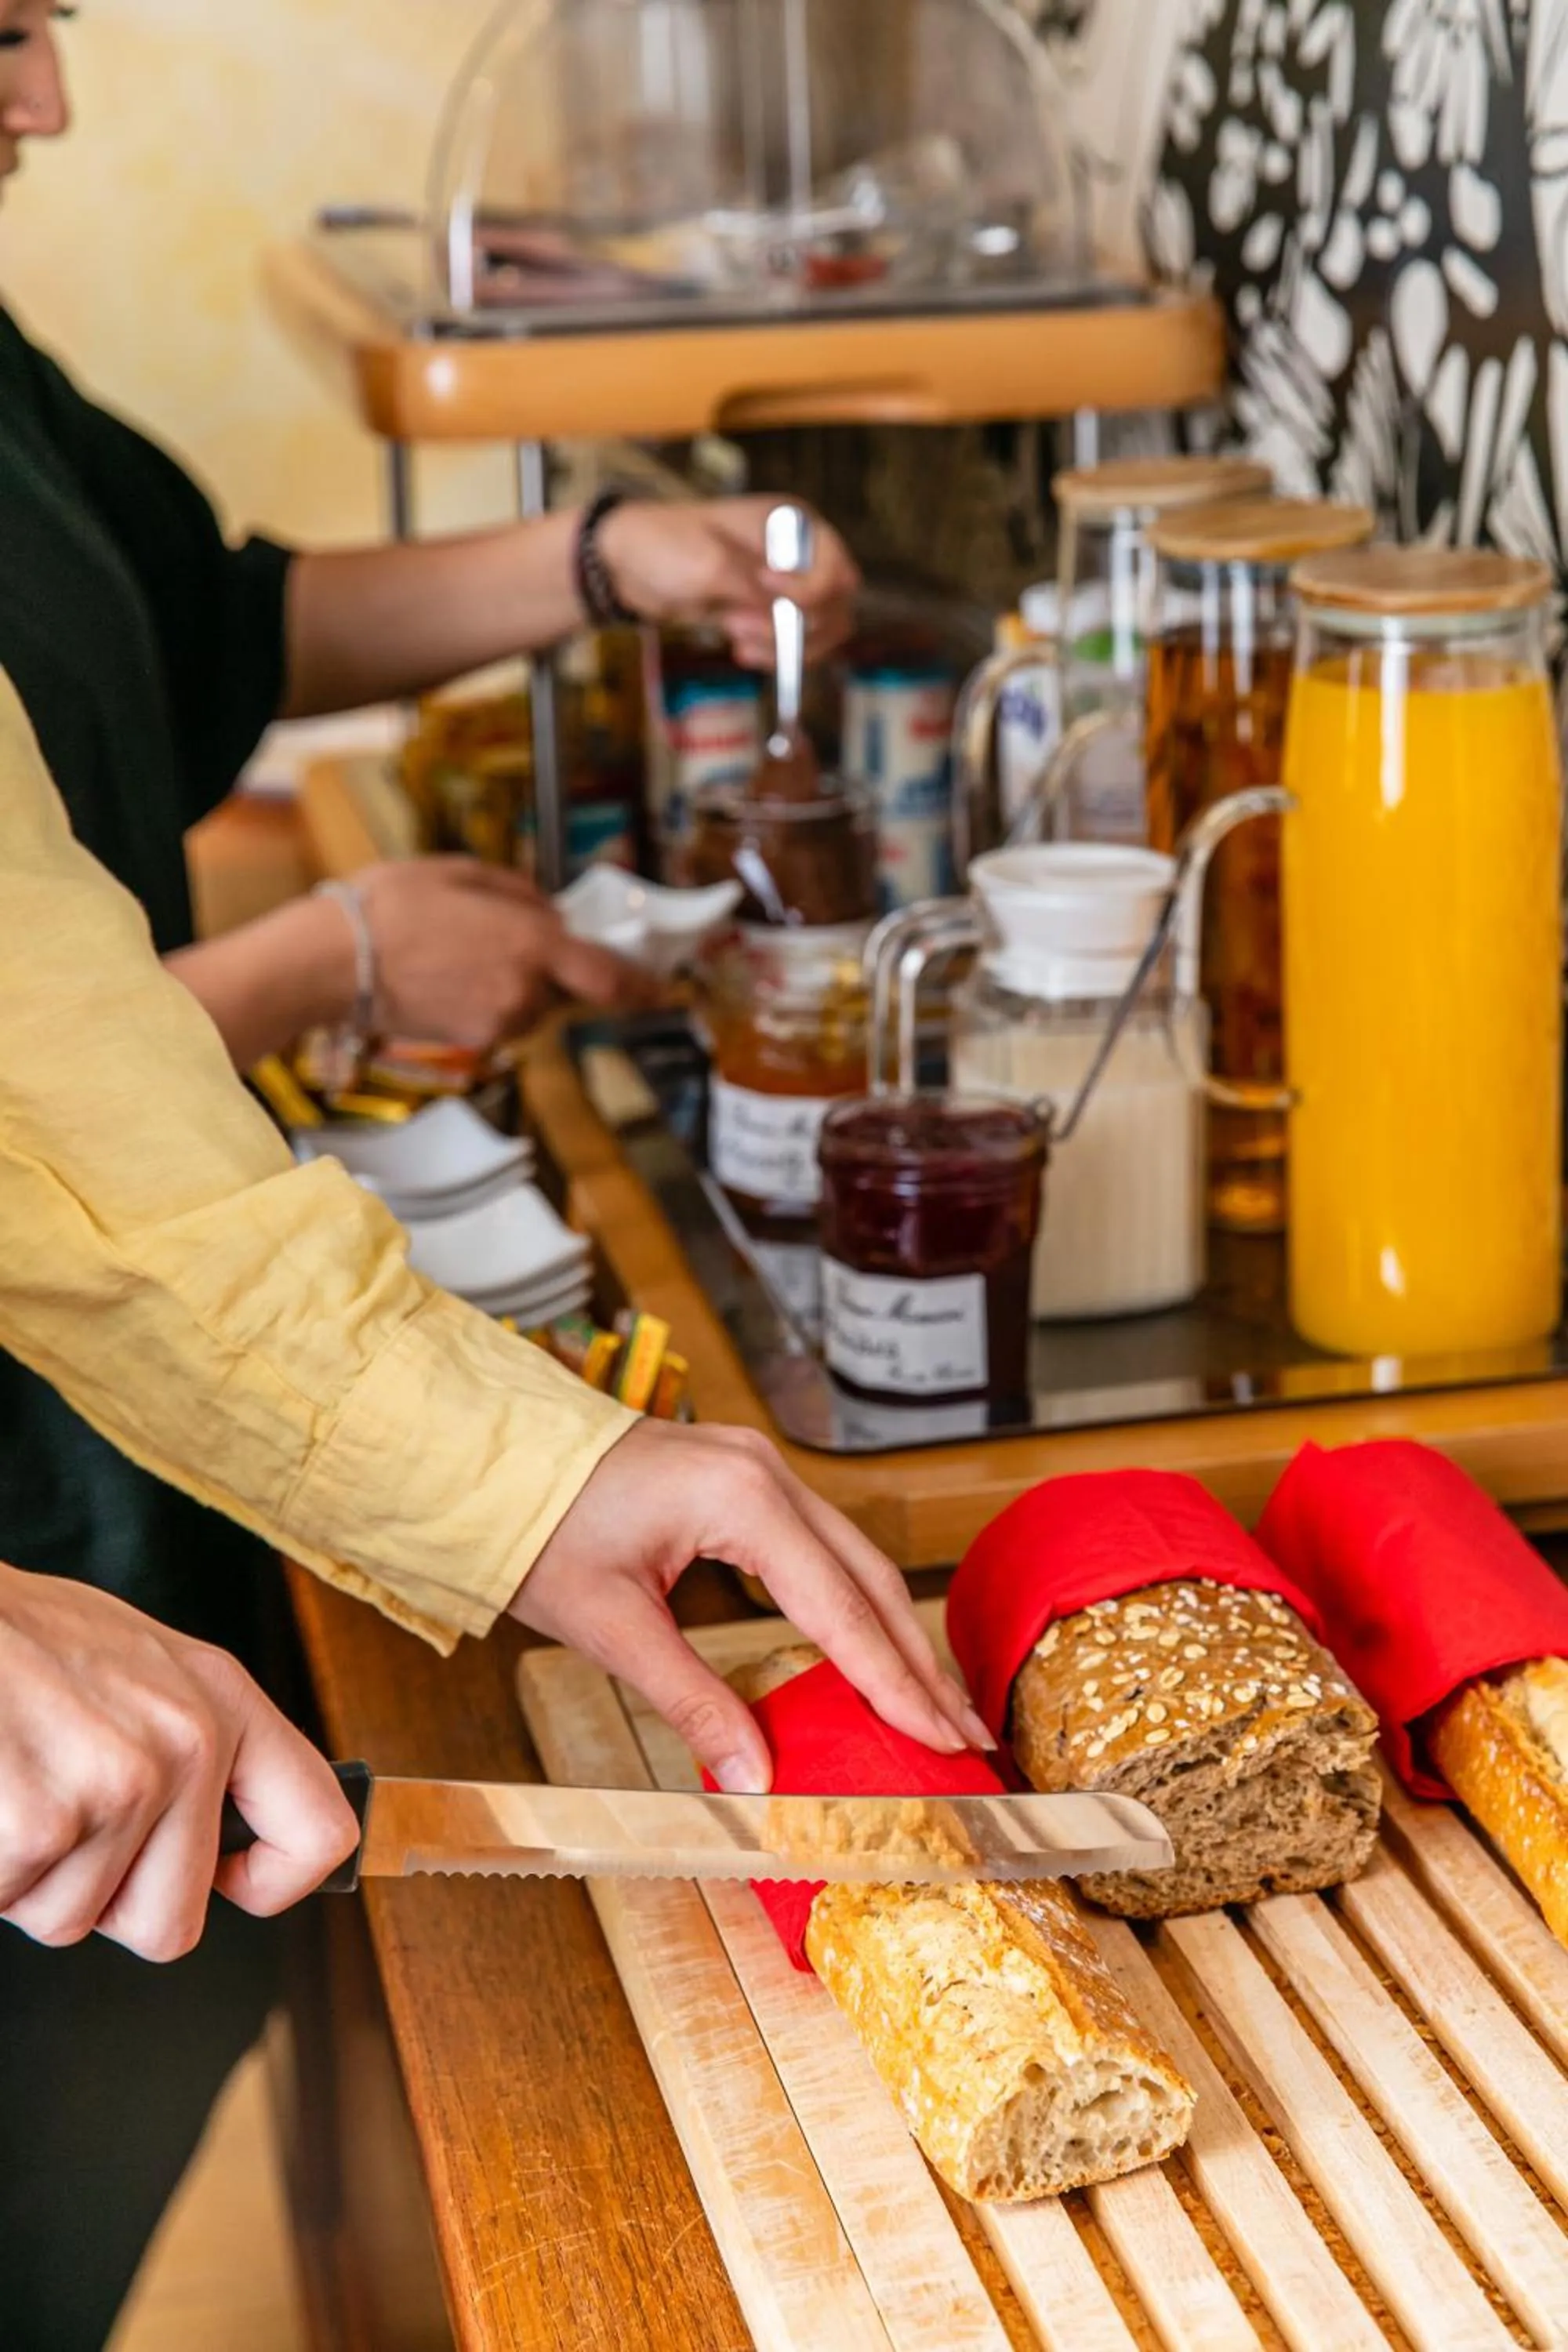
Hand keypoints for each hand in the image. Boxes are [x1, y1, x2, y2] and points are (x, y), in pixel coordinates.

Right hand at [0, 1565, 356, 1961]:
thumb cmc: (23, 1638)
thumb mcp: (140, 1661)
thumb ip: (186, 1739)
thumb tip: (207, 1832)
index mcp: (223, 1701)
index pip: (318, 1828)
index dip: (275, 1881)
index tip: (228, 1881)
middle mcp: (188, 1743)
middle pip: (171, 1921)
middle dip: (104, 1901)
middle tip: (63, 1826)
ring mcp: (120, 1783)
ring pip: (74, 1919)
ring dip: (32, 1878)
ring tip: (16, 1787)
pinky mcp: (42, 1822)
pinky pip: (12, 1901)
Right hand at [355, 857, 655, 1052]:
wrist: (333, 961)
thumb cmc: (392, 904)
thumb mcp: (463, 872)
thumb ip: (522, 895)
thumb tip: (552, 916)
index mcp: (533, 943)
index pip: (611, 978)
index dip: (643, 987)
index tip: (663, 989)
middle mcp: (526, 991)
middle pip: (566, 990)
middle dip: (552, 970)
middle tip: (508, 943)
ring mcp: (500, 1023)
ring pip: (532, 1007)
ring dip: (517, 986)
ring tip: (463, 955)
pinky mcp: (473, 1045)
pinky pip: (501, 1021)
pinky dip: (489, 1002)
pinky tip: (447, 977)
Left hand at [509, 1422, 993, 1790]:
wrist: (492, 1455)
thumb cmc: (538, 1528)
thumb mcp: (611, 1628)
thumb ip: (694, 1701)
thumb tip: (758, 1777)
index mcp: (741, 1501)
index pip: (841, 1608)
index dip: (895, 1682)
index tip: (941, 1737)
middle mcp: (766, 1474)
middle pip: (869, 1579)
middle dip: (916, 1663)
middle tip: (963, 1734)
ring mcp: (760, 1469)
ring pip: (853, 1560)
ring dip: (892, 1634)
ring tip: (934, 1704)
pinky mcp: (746, 1479)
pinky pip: (822, 1547)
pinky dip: (853, 1603)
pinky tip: (871, 1649)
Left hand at [597, 497, 859, 669]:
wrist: (629, 565)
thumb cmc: (665, 547)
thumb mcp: (710, 566)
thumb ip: (754, 589)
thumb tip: (789, 613)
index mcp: (791, 521)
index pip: (836, 565)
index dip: (809, 589)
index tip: (764, 588)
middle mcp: (799, 551)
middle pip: (837, 602)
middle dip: (794, 623)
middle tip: (741, 624)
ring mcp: (788, 584)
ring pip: (822, 630)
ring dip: (782, 644)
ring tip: (735, 636)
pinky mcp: (771, 613)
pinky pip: (798, 646)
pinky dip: (775, 655)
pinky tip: (741, 650)